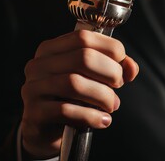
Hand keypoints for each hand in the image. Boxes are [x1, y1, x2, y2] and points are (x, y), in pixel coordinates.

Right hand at [20, 30, 138, 158]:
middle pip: (83, 58)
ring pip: (75, 83)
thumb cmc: (71, 97)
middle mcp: (40, 64)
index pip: (84, 37)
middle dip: (111, 72)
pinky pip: (66, 110)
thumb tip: (131, 67)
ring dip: (103, 96)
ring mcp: (34, 87)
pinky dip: (91, 116)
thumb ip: (113, 67)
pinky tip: (102, 120)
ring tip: (111, 105)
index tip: (121, 65)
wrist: (45, 127)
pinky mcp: (34, 112)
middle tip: (117, 86)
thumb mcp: (91, 77)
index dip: (110, 49)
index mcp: (52, 48)